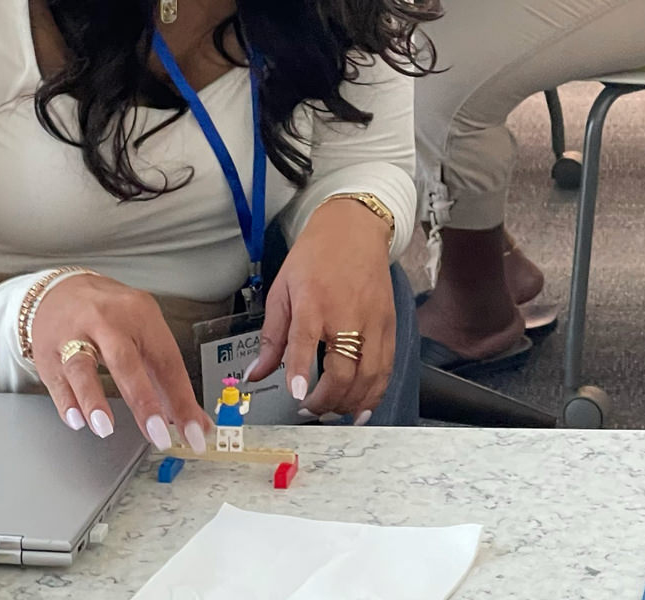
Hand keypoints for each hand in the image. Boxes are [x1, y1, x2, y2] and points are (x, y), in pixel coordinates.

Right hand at [29, 272, 211, 452]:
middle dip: (144, 402)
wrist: (60, 290)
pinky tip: (77, 420)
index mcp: (140, 316)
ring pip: (83, 368)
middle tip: (159, 434)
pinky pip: (57, 380)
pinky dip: (68, 403)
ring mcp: (73, 336)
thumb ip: (161, 373)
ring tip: (106, 429)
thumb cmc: (110, 314)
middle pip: (126, 362)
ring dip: (94, 400)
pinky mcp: (48, 353)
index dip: (182, 400)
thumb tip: (185, 416)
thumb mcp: (142, 329)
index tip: (194, 431)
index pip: (166, 362)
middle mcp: (107, 323)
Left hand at [246, 199, 395, 419]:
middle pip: (344, 370)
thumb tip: (254, 374)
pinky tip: (361, 407)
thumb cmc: (316, 257)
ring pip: (369, 376)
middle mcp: (347, 315)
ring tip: (332, 413)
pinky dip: (375, 393)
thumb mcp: (283, 290)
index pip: (305, 341)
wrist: (356, 230)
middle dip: (326, 400)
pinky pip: (386, 368)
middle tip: (308, 409)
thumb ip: (271, 337)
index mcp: (313, 302)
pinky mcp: (390, 326)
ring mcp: (373, 322)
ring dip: (350, 402)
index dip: (301, 370)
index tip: (297, 396)